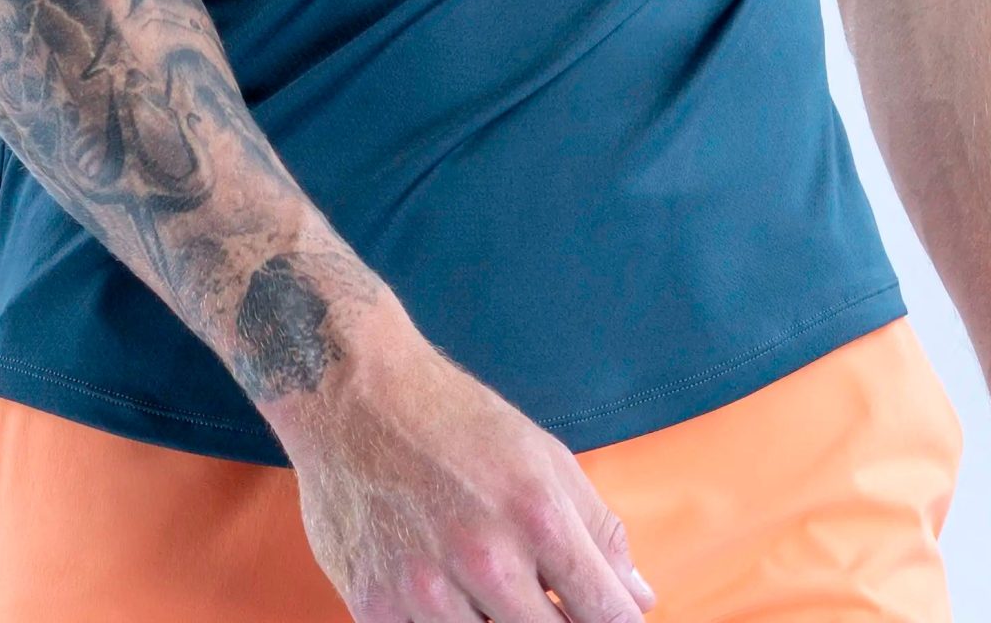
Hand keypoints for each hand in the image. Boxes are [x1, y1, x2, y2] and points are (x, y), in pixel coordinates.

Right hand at [266, 316, 656, 622]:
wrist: (351, 390)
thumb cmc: (455, 420)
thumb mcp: (543, 455)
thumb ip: (598, 530)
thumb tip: (640, 599)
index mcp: (538, 515)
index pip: (608, 615)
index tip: (610, 620)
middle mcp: (485, 557)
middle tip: (542, 602)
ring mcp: (426, 589)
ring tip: (489, 593)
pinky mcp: (375, 608)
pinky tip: (442, 595)